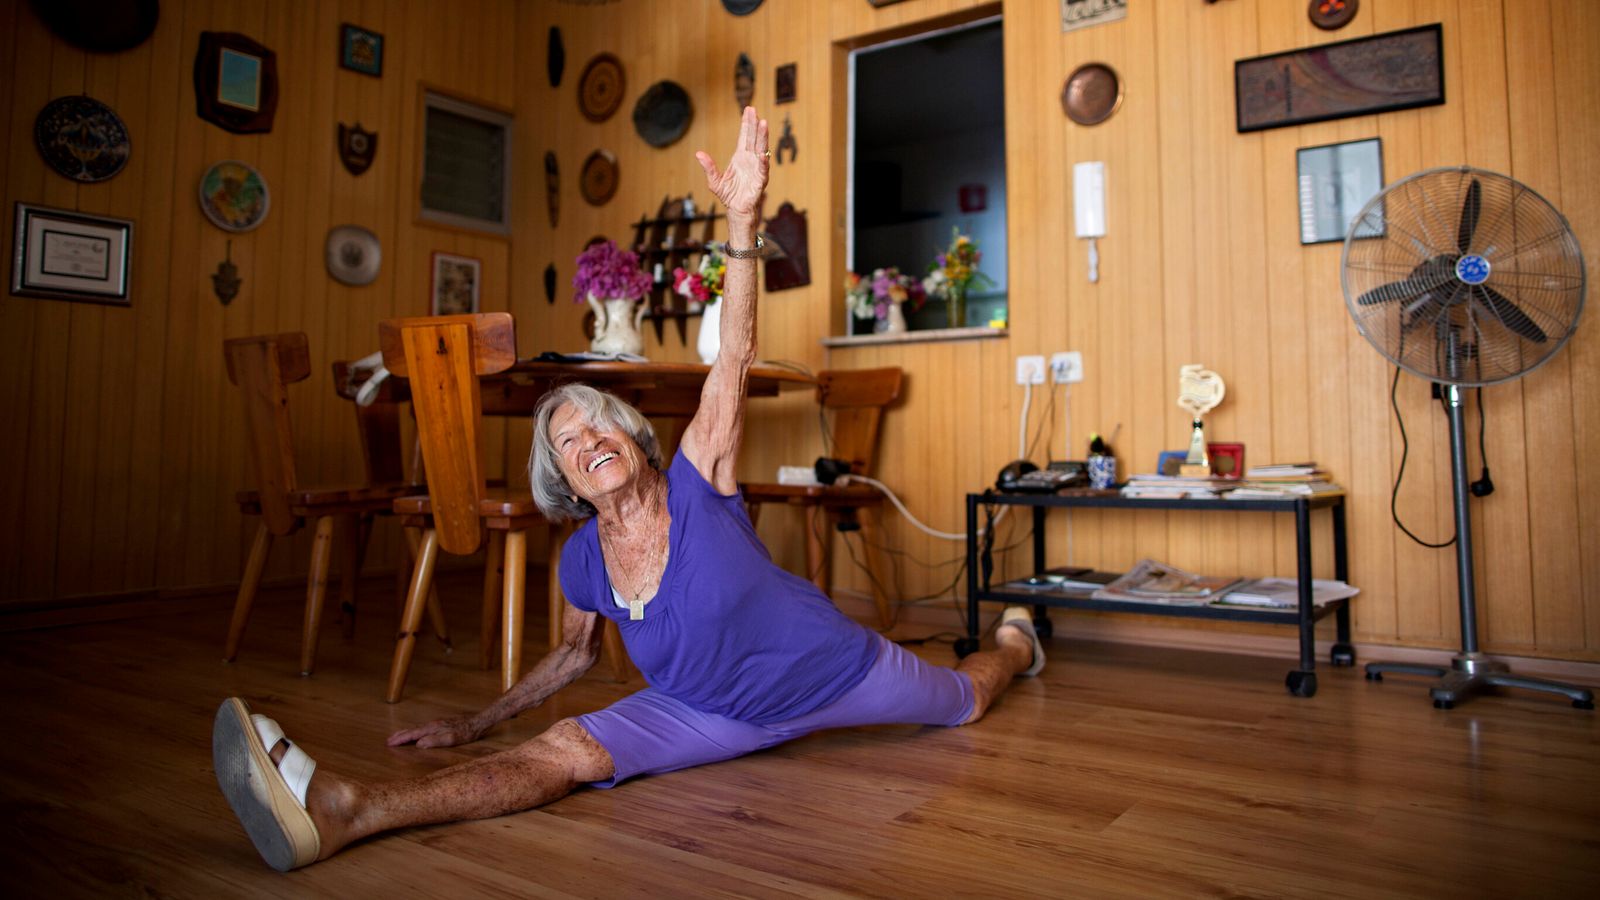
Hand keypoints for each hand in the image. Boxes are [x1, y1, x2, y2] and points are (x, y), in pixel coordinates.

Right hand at [386, 715, 485, 748]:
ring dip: (406, 732)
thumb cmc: (466, 733)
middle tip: (388, 740)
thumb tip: (418, 743)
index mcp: (433, 728)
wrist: (478, 722)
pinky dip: (415, 731)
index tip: (390, 743)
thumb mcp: (452, 739)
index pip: (413, 734)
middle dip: (400, 735)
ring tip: (398, 736)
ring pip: (418, 728)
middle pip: (412, 729)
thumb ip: (435, 741)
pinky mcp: (442, 724)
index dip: (401, 739)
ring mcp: (437, 723)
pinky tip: (417, 733)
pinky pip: (424, 728)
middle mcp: (433, 724)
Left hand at [695, 106, 768, 224]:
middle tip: (753, 110)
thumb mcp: (714, 181)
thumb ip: (708, 167)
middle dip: (754, 124)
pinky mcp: (760, 181)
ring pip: (761, 150)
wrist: (737, 210)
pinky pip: (763, 171)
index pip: (745, 136)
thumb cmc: (729, 195)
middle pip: (753, 138)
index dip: (747, 123)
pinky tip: (763, 155)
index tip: (749, 110)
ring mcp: (757, 169)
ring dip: (762, 137)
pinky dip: (763, 163)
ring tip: (763, 124)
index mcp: (740, 157)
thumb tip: (698, 154)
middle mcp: (750, 160)